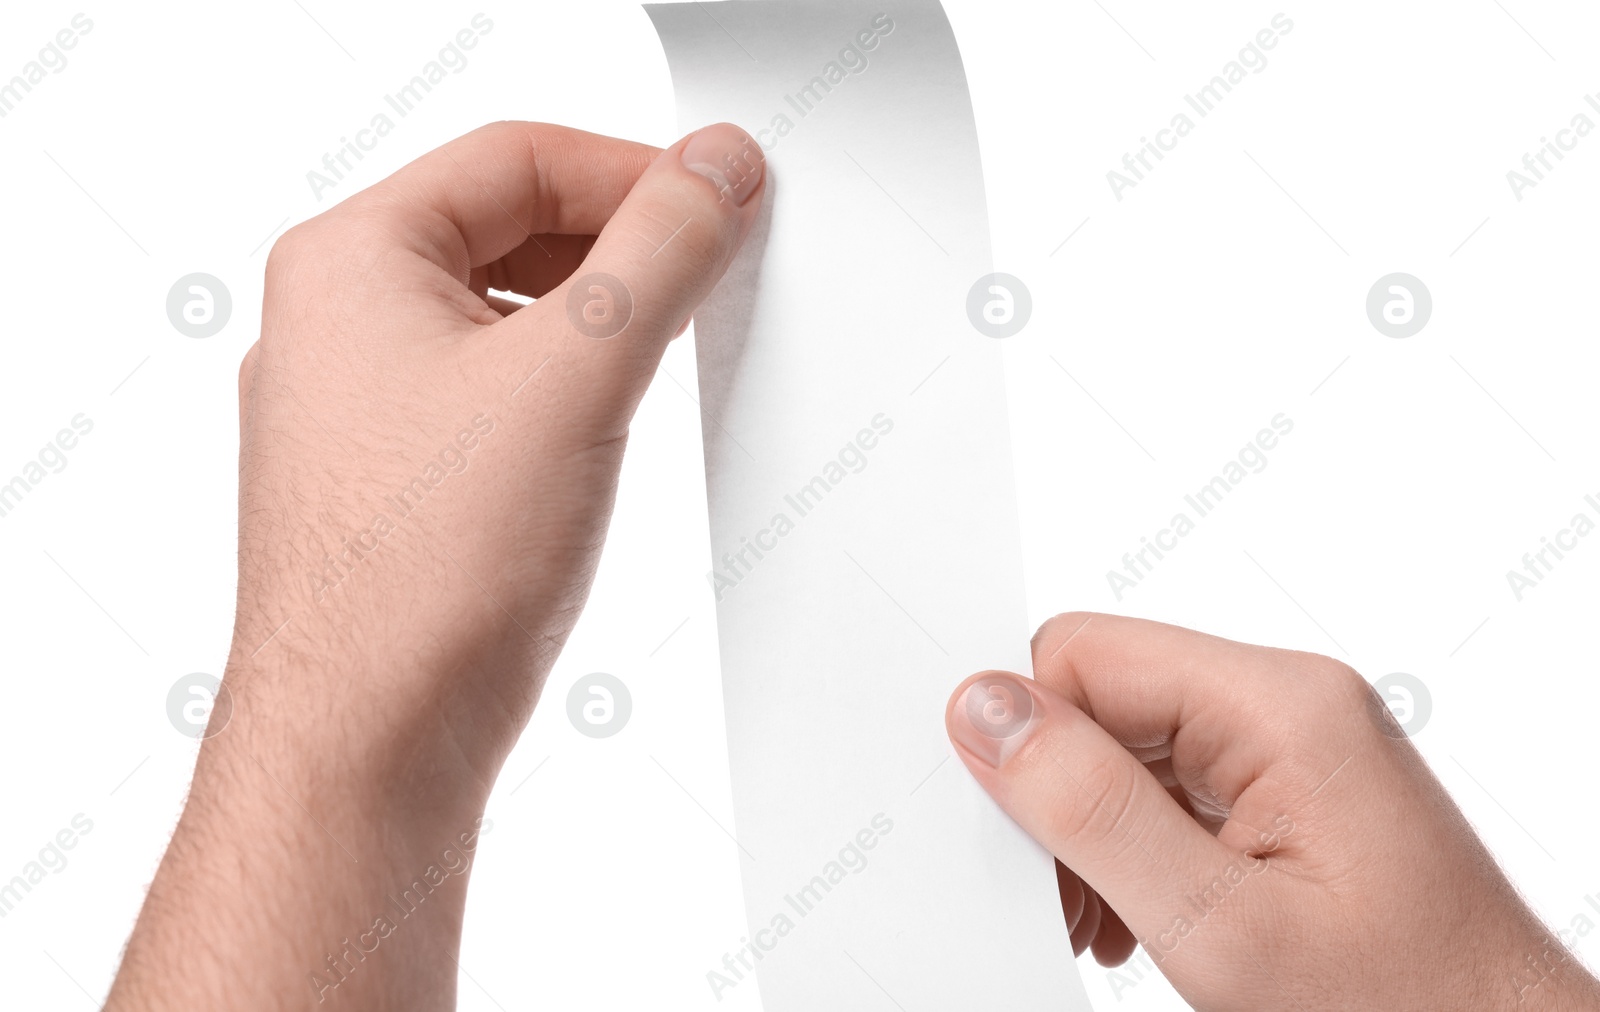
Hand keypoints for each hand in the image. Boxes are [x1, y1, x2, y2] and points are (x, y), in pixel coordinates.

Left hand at [108, 120, 764, 1008]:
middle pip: (507, 225)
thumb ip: (657, 254)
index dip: (634, 167)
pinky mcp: (398, 477)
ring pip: (504, 311)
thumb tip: (711, 171)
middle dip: (619, 242)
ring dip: (597, 315)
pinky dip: (565, 382)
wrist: (368, 742)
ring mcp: (361, 404)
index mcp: (349, 261)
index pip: (516, 156)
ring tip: (670, 345)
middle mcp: (338, 322)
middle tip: (709, 266)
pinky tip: (611, 418)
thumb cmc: (424, 574)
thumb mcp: (573, 377)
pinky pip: (494, 387)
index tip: (719, 197)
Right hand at [946, 612, 1599, 1010]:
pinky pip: (1169, 781)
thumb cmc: (1404, 1008)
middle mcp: (1290, 702)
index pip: (1084, 652)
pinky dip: (1132, 846)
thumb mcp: (1220, 925)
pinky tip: (1137, 915)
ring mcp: (1293, 744)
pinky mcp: (1290, 787)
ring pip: (1127, 742)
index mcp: (1282, 705)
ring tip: (1108, 922)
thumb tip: (984, 707)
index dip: (1027, 735)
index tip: (1017, 833)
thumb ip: (1092, 808)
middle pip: (1104, 693)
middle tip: (1069, 900)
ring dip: (1094, 830)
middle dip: (1060, 793)